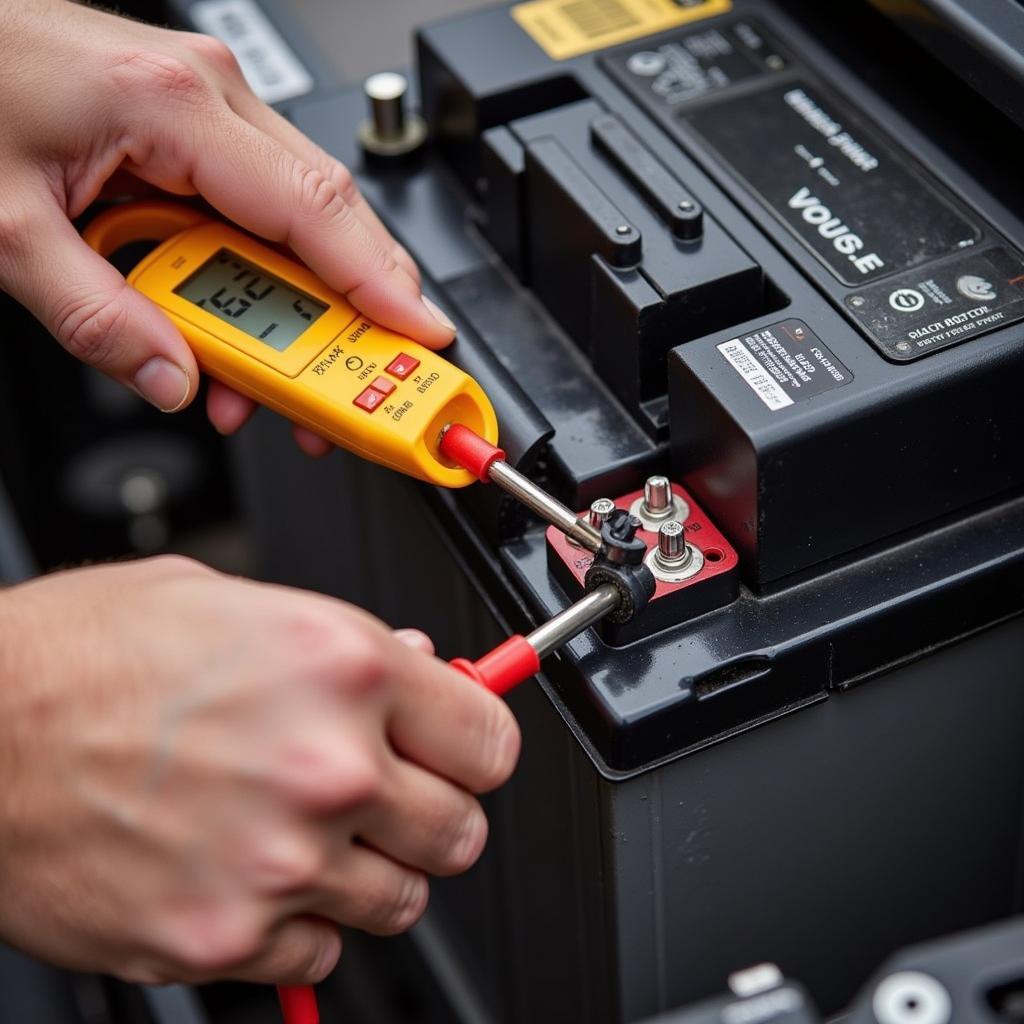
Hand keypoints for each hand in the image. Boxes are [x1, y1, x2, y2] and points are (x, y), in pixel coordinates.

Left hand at [0, 0, 454, 454]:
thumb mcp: (7, 228)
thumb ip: (95, 317)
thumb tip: (170, 377)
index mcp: (173, 104)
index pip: (314, 207)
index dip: (378, 282)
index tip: (418, 336)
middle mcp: (208, 96)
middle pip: (326, 217)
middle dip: (353, 311)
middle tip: (358, 384)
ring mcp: (207, 108)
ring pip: (298, 221)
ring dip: (296, 308)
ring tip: (269, 383)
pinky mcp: (195, 128)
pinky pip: (256, 212)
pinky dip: (258, 278)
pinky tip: (231, 329)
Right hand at [0, 557, 519, 984]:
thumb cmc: (83, 656)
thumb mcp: (233, 603)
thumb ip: (346, 644)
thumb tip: (420, 673)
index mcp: (342, 666)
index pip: (489, 739)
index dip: (475, 745)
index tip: (460, 750)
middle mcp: (326, 768)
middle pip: (460, 830)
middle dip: (430, 812)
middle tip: (385, 794)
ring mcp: (278, 864)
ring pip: (400, 901)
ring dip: (369, 872)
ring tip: (308, 833)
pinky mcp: (222, 940)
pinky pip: (318, 955)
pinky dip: (299, 925)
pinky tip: (252, 873)